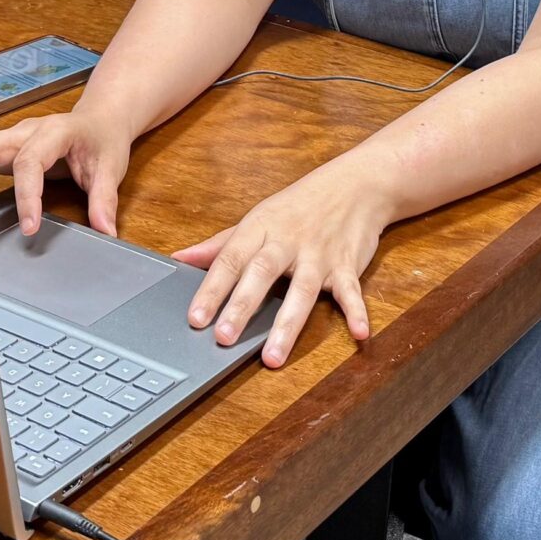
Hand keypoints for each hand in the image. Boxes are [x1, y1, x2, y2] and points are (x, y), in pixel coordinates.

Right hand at [0, 105, 135, 236]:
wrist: (100, 118)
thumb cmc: (102, 139)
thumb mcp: (111, 168)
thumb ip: (104, 199)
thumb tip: (105, 230)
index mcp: (54, 132)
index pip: (30, 161)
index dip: (26, 195)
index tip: (29, 226)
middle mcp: (26, 131)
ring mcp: (11, 136)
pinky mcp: (2, 145)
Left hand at [174, 165, 387, 368]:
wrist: (356, 183)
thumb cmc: (300, 205)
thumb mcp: (258, 218)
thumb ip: (220, 244)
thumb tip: (180, 258)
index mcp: (260, 229)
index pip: (229, 260)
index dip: (211, 290)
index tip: (194, 319)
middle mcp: (287, 241)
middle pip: (261, 273)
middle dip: (242, 306)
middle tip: (223, 337)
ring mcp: (319, 254)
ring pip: (303, 289)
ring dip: (288, 324)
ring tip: (273, 356)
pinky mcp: (348, 264)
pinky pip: (352, 290)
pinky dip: (357, 311)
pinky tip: (360, 333)